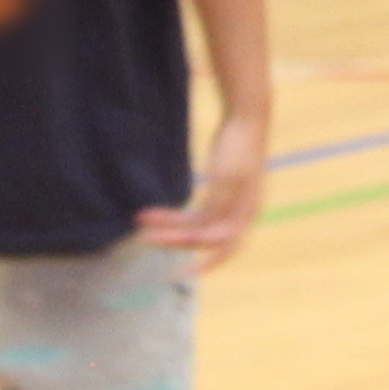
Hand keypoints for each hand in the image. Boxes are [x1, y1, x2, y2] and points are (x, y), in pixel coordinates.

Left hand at [138, 110, 265, 265]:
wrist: (245, 117)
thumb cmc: (239, 144)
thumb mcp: (229, 174)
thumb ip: (219, 205)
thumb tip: (209, 236)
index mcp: (246, 212)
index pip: (223, 245)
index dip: (205, 262)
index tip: (182, 272)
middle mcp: (239, 213)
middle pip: (205, 237)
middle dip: (176, 239)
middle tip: (146, 236)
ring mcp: (230, 203)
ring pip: (197, 226)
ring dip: (171, 225)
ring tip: (143, 218)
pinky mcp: (220, 193)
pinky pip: (197, 214)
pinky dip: (177, 217)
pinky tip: (160, 214)